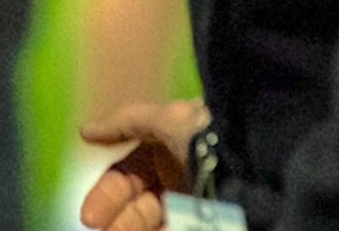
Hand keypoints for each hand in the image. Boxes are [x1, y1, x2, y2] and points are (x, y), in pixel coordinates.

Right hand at [79, 100, 210, 229]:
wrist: (254, 158)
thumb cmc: (209, 134)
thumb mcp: (166, 119)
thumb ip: (125, 123)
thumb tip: (84, 131)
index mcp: (166, 149)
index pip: (126, 175)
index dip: (106, 194)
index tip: (89, 216)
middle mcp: (177, 177)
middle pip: (138, 204)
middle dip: (119, 219)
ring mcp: (193, 203)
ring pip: (152, 221)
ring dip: (131, 228)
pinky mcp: (206, 221)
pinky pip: (175, 228)